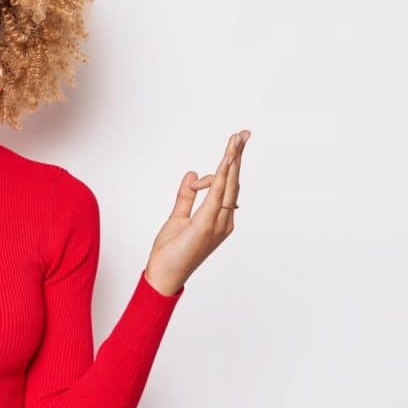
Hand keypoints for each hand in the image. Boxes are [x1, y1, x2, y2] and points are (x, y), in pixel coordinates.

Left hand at [144, 129, 249, 294]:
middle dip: (238, 155)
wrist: (164, 275)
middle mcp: (224, 220)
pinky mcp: (206, 225)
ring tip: (236, 138)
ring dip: (233, 159)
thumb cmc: (171, 252)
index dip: (229, 163)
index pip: (227, 185)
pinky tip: (227, 159)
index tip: (232, 143)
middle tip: (243, 133)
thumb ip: (185, 196)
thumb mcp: (177, 217)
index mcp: (219, 218)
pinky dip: (223, 175)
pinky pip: (217, 195)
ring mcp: (218, 223)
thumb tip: (191, 174)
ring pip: (229, 184)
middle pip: (234, 181)